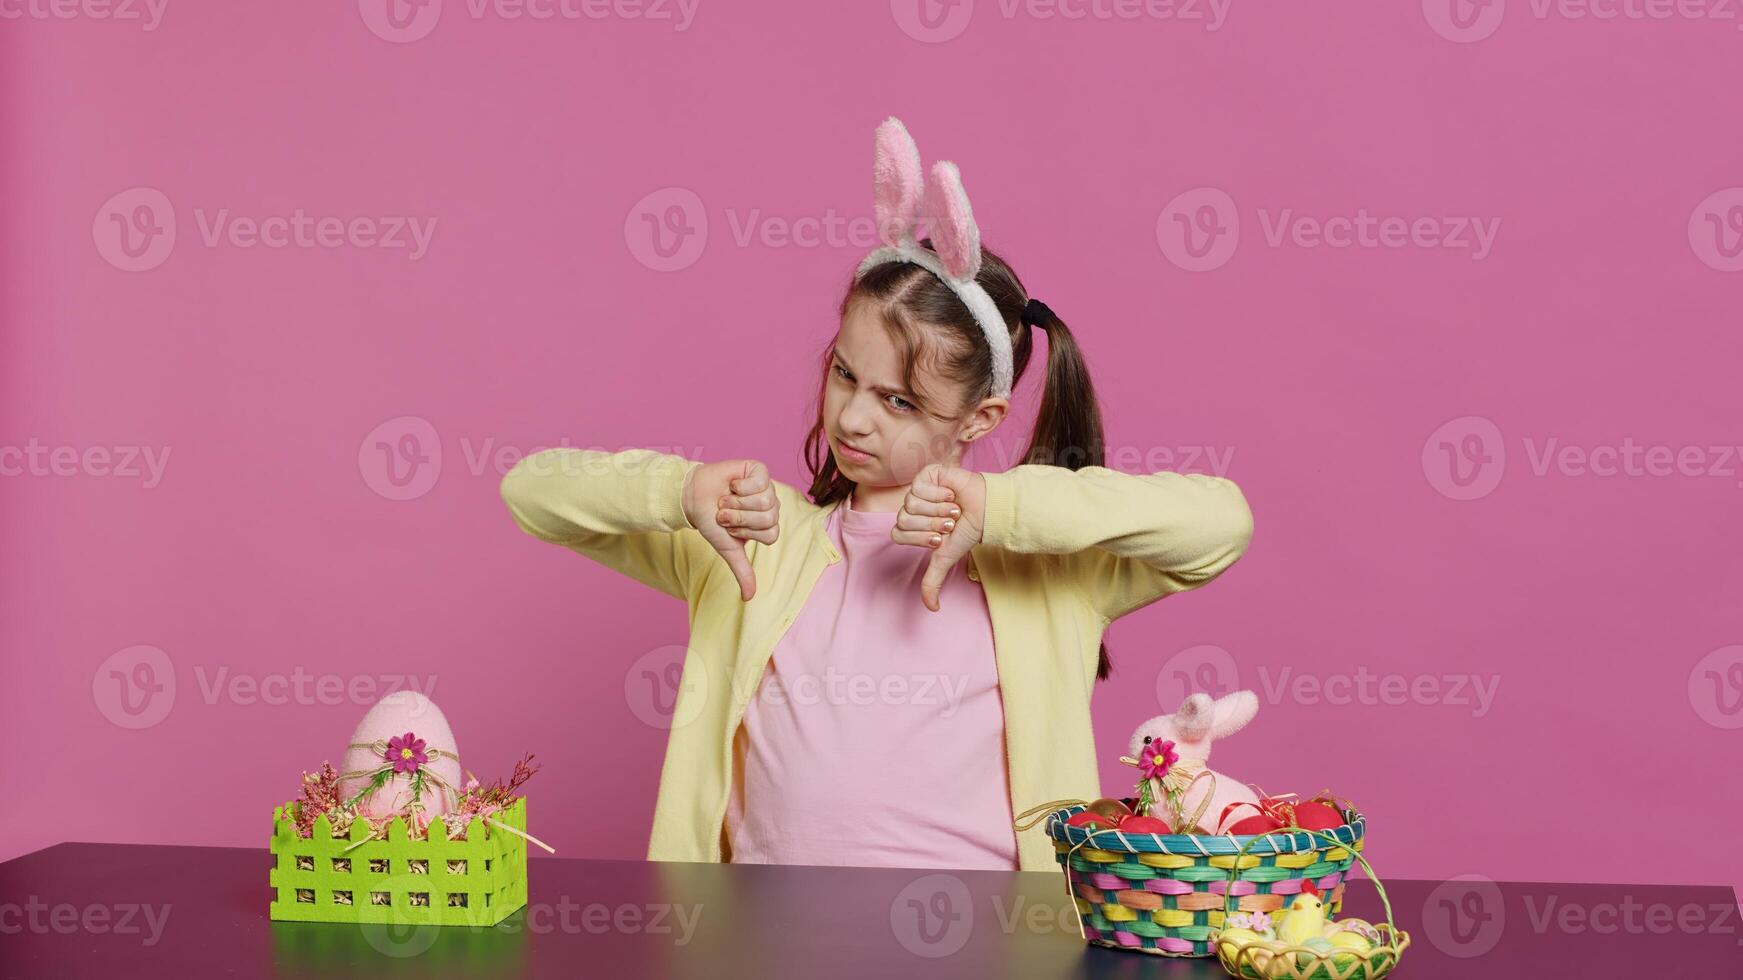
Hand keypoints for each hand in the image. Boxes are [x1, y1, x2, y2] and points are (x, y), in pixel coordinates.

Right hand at [681, 460, 779, 600]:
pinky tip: (731, 485)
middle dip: (739, 517)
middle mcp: (772, 506)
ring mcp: (767, 488)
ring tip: (725, 500)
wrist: (693, 498)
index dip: (746, 532)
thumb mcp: (728, 549)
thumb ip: (742, 571)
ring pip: (764, 500)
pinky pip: (759, 482)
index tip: (730, 528)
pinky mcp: (759, 470)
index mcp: (768, 525)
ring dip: (736, 502)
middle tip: (725, 513)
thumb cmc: (711, 523)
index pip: (770, 535)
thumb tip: (748, 598)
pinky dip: (739, 486)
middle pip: (768, 517)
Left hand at [892, 463, 985, 611]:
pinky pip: (919, 487)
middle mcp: (911, 508)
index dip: (920, 538)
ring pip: (911, 504)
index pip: (897, 534)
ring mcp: (917, 490)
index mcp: (911, 526)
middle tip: (950, 523)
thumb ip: (933, 580)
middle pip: (903, 519)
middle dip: (931, 525)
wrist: (986, 512)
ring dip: (938, 511)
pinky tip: (951, 494)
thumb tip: (932, 608)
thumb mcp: (946, 558)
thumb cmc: (967, 532)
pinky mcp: (927, 474)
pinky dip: (938, 495)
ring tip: (954, 509)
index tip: (941, 538)